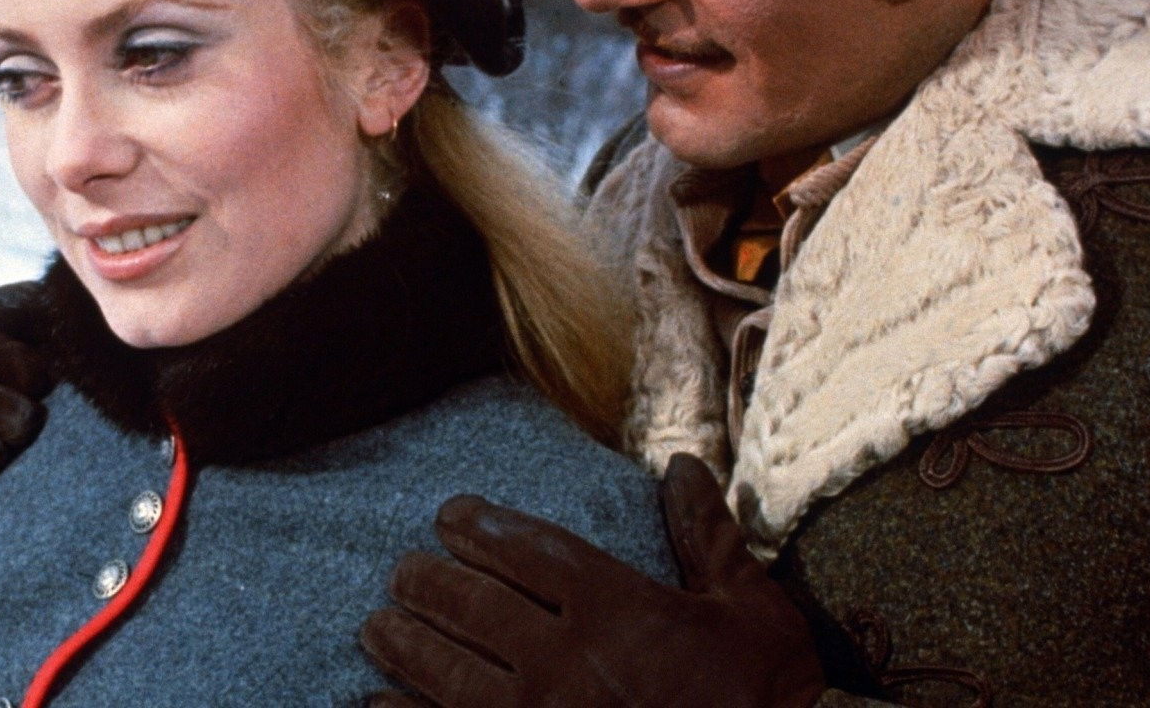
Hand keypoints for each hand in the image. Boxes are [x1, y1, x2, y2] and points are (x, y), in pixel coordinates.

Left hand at [360, 454, 824, 706]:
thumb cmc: (771, 698)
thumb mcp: (753, 611)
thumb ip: (708, 538)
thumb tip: (684, 465)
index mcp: (616, 608)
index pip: (524, 549)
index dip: (478, 525)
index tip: (449, 516)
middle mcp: (565, 661)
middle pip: (469, 605)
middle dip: (425, 582)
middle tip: (401, 573)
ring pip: (445, 672)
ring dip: (404, 644)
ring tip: (378, 627)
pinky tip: (380, 702)